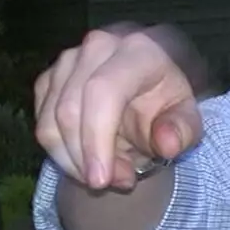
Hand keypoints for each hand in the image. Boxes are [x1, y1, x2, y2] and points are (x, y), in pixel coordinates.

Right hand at [34, 24, 204, 190]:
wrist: (151, 83)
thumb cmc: (169, 101)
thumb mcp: (187, 118)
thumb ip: (182, 131)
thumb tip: (167, 143)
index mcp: (138, 50)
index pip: (103, 92)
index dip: (96, 140)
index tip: (100, 181)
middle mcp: (97, 47)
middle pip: (69, 110)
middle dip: (85, 159)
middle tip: (116, 183)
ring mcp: (68, 60)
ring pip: (49, 121)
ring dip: (73, 161)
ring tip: (109, 174)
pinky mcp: (49, 77)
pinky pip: (42, 123)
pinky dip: (61, 153)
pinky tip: (89, 162)